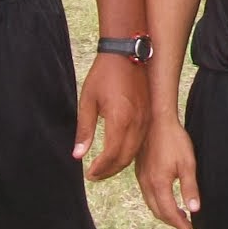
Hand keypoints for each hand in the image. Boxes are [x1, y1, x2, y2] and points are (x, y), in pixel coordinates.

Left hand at [73, 53, 146, 179]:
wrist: (127, 53)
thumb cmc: (104, 74)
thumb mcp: (87, 101)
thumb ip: (84, 130)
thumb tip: (78, 155)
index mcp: (120, 119)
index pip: (111, 154)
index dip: (99, 169)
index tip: (88, 174)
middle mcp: (137, 122)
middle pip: (125, 158)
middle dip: (109, 171)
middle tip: (94, 175)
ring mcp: (146, 119)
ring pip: (135, 152)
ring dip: (120, 164)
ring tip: (104, 168)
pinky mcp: (149, 115)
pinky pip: (141, 142)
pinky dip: (130, 152)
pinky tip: (118, 153)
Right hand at [134, 115, 200, 228]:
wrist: (156, 120)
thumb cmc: (174, 140)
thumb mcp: (187, 164)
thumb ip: (190, 188)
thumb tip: (194, 210)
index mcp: (159, 184)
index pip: (168, 212)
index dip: (179, 223)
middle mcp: (146, 184)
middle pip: (157, 211)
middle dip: (171, 221)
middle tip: (185, 225)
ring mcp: (141, 177)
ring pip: (150, 203)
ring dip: (163, 212)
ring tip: (178, 214)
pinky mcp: (139, 171)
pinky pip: (146, 194)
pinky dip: (156, 202)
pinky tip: (166, 198)